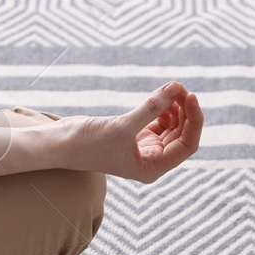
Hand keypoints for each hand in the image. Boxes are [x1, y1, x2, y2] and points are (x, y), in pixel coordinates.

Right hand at [67, 81, 203, 182]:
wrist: (59, 144)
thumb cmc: (88, 143)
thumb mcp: (122, 126)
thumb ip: (151, 108)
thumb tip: (176, 87)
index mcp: (152, 168)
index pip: (186, 145)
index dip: (194, 121)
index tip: (191, 97)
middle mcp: (152, 160)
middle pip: (182, 134)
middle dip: (185, 110)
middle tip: (179, 87)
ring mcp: (144, 147)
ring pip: (172, 125)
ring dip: (175, 106)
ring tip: (172, 87)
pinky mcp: (134, 134)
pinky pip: (158, 119)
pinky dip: (163, 107)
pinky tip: (162, 95)